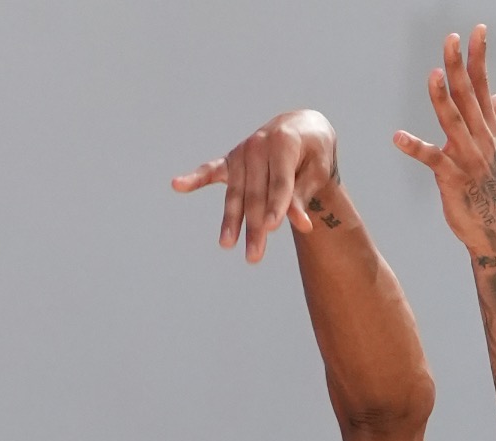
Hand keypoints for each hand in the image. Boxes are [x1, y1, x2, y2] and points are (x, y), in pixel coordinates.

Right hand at [173, 109, 339, 263]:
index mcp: (284, 142)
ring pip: (236, 193)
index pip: (278, 182)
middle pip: (256, 193)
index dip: (276, 205)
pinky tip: (177, 185)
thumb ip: (305, 195)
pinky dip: (194, 178)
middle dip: (255, 226)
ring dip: (231, 221)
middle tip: (254, 257)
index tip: (271, 228)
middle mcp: (259, 145)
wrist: (301, 128)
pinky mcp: (231, 161)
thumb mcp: (318, 170)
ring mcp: (242, 153)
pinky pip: (210, 171)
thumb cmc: (314, 152)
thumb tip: (303, 225)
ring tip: (227, 245)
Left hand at [393, 25, 495, 258]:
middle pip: (468, 96)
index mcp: (489, 130)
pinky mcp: (452, 178)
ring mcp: (468, 158)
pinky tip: (398, 137)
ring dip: (442, 98)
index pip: (483, 86)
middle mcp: (481, 139)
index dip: (479, 57)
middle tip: (451, 38)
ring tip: (433, 74)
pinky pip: (432, 159)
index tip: (477, 30)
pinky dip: (414, 147)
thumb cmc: (494, 189)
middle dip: (459, 66)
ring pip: (453, 121)